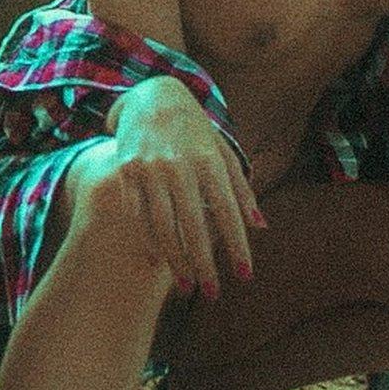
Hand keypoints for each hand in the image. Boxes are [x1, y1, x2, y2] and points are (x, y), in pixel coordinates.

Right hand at [108, 78, 263, 300]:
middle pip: (193, 225)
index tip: (246, 276)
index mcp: (209, 161)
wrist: (151, 95)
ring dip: (176, 260)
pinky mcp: (126, 171)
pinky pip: (138, 214)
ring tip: (186, 286)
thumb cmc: (195, 129)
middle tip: (213, 293)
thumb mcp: (222, 152)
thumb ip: (241, 189)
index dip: (237, 245)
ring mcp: (150, 168)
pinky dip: (148, 240)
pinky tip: (157, 261)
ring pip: (163, 225)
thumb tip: (262, 227)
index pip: (227, 212)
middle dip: (205, 263)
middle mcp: (179, 165)